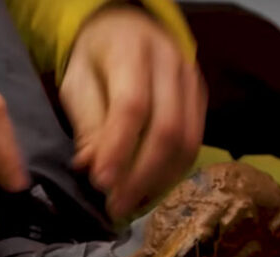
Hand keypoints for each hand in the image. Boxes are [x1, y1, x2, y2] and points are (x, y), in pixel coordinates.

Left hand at [62, 6, 206, 219]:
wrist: (129, 27)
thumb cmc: (96, 59)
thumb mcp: (77, 83)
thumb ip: (87, 123)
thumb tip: (91, 168)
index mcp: (133, 52)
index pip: (132, 106)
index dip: (118, 148)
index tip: (101, 183)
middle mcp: (172, 64)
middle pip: (167, 129)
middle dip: (140, 175)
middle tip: (114, 206)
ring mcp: (193, 82)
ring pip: (188, 141)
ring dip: (158, 180)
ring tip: (129, 204)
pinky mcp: (202, 99)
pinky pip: (195, 143)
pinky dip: (172, 172)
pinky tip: (149, 189)